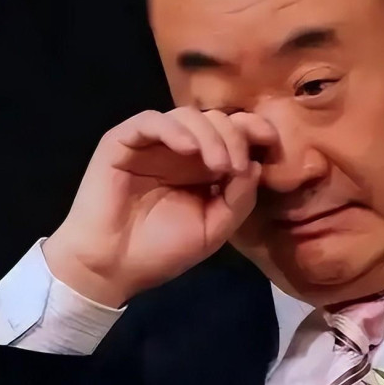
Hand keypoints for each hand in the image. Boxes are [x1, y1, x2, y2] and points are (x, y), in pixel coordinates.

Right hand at [42, 107, 276, 307]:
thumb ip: (238, 199)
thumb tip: (256, 165)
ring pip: (188, 115)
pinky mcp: (124, 141)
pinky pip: (152, 120)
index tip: (272, 143)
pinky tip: (188, 149)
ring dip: (210, 135)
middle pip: (216, 119)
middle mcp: (181, 149)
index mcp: (204, 166)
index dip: (255, 130)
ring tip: (217, 166)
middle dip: (234, 137)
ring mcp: (153, 144)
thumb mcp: (213, 229)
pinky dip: (174, 129)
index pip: (235, 132)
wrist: (111, 269)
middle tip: (235, 167)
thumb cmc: (161, 251)